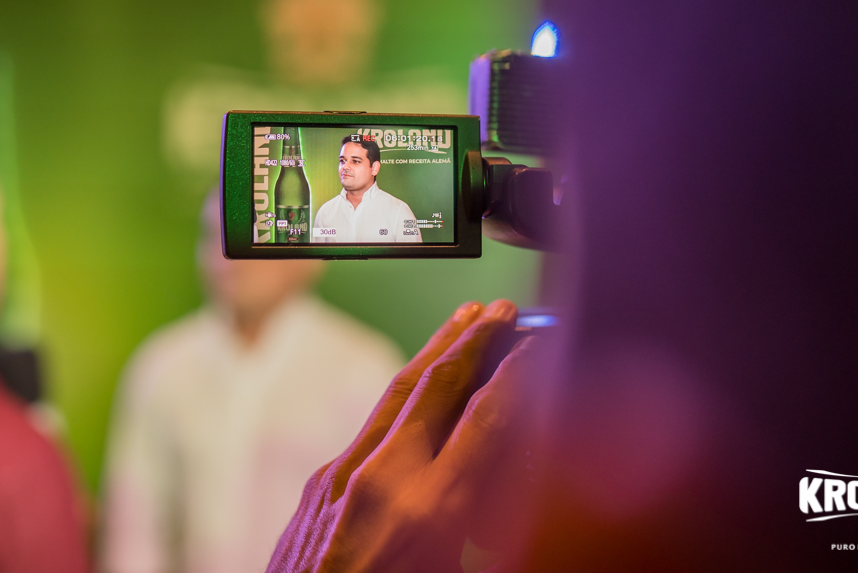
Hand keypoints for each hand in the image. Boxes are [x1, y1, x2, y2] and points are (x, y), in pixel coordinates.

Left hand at [267, 299, 537, 572]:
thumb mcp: (459, 568)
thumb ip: (491, 516)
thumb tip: (519, 466)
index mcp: (431, 512)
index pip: (489, 416)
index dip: (521, 372)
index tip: (543, 342)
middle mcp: (382, 481)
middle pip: (438, 385)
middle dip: (475, 339)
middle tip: (503, 309)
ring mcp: (340, 480)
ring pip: (397, 394)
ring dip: (435, 351)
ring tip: (463, 320)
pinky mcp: (314, 489)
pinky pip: (369, 425)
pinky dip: (402, 394)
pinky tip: (418, 386)